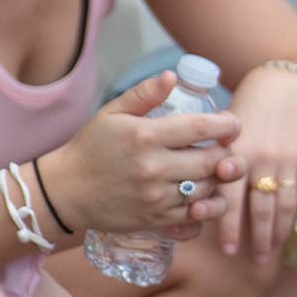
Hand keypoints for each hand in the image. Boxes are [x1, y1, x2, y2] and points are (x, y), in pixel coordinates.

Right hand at [40, 73, 240, 237]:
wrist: (65, 191)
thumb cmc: (92, 148)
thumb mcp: (112, 114)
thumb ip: (144, 94)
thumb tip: (172, 76)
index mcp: (145, 136)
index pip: (202, 128)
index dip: (226, 125)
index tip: (231, 124)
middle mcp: (153, 167)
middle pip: (213, 161)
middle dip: (226, 153)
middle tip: (224, 148)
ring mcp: (156, 196)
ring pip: (210, 189)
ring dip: (218, 179)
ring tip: (211, 169)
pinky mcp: (157, 219)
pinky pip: (197, 215)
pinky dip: (207, 205)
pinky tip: (202, 193)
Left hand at [217, 63, 296, 263]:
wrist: (280, 88)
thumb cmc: (244, 113)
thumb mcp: (221, 133)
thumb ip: (214, 164)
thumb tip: (198, 200)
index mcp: (236, 154)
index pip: (231, 199)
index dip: (230, 227)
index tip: (228, 251)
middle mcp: (262, 160)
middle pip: (262, 208)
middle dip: (259, 238)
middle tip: (256, 263)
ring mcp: (288, 160)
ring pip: (286, 203)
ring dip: (282, 230)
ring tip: (275, 250)